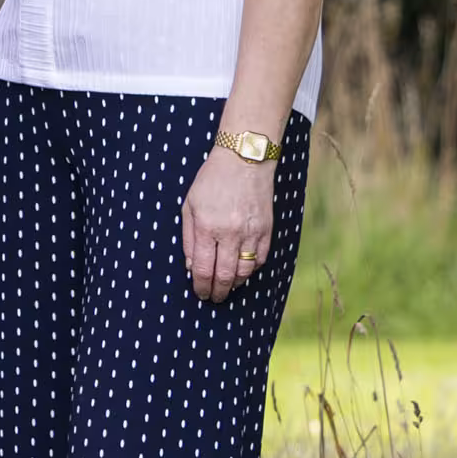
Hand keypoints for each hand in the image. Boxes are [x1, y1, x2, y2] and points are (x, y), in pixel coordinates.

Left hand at [183, 145, 274, 302]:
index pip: (204, 269)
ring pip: (245, 271)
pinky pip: (260, 259)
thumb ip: (189, 239)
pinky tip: (242, 273)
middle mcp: (231, 233)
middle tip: (213, 297)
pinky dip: (251, 270)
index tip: (200, 293)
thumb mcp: (189, 206)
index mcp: (208, 227)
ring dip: (234, 284)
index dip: (201, 286)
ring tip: (226, 288)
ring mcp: (252, 232)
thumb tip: (192, 267)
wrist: (245, 160)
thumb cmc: (212, 181)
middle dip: (217, 291)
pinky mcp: (267, 230)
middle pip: (225, 275)